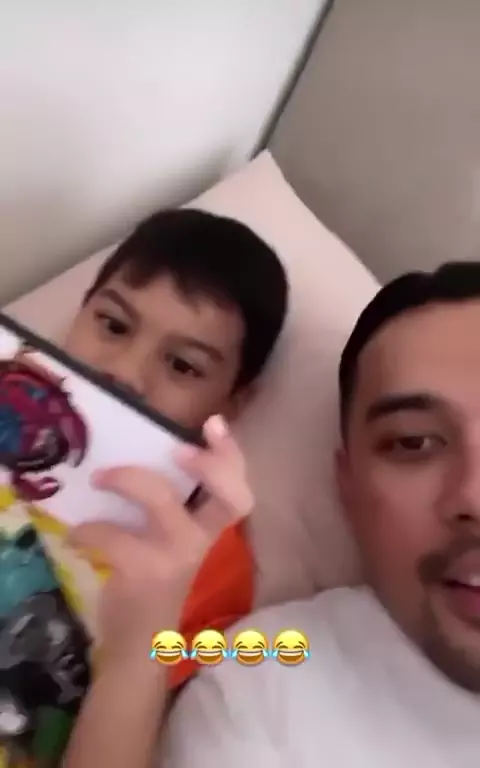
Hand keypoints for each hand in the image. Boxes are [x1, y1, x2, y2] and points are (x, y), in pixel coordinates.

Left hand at [68, 415, 252, 667]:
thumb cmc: (155, 578)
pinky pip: (112, 534)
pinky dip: (87, 529)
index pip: (239, 491)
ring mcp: (175, 556)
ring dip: (124, 479)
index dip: (232, 456)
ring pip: (160, 500)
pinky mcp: (143, 571)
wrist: (140, 641)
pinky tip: (76, 534)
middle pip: (228, 497)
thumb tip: (145, 452)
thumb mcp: (173, 540)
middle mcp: (201, 540)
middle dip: (208, 465)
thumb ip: (173, 504)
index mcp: (208, 529)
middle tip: (175, 449)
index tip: (214, 423)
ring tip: (98, 477)